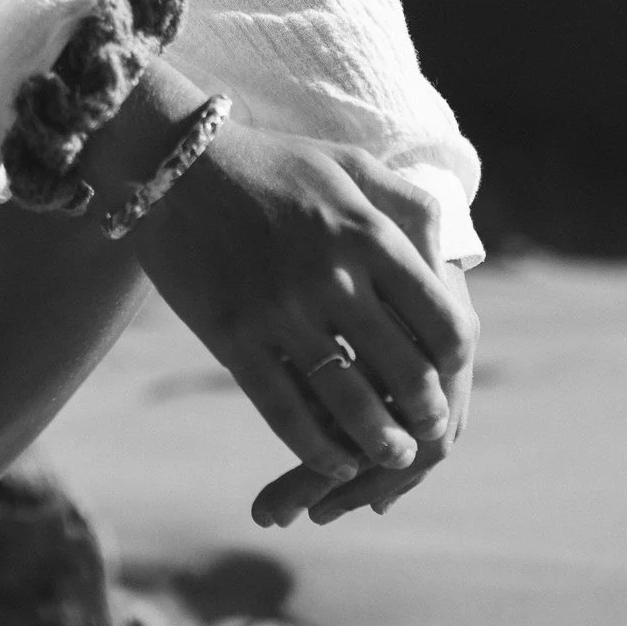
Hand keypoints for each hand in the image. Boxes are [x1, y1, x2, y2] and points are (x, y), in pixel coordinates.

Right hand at [122, 106, 476, 530]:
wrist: (170, 165)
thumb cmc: (270, 166)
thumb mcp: (349, 165)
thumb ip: (406, 207)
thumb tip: (450, 263)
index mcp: (368, 234)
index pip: (442, 321)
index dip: (455, 362)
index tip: (451, 375)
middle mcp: (331, 276)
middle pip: (405, 372)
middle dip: (426, 413)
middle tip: (429, 431)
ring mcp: (279, 310)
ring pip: (349, 403)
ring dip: (380, 444)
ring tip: (392, 456)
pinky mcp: (233, 336)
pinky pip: (286, 412)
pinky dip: (317, 448)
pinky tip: (334, 460)